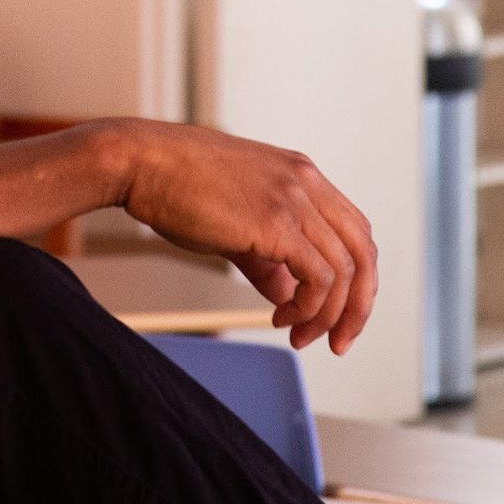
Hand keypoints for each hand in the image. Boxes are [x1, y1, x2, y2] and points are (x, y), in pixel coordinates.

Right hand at [109, 119, 378, 354]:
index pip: (354, 232)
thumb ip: (266, 258)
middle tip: (336, 341)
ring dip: (328, 315)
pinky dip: (310, 307)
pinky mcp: (276, 223)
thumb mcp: (234, 222)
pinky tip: (282, 318)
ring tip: (298, 334)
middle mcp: (307, 183)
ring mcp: (294, 200)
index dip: (353, 278)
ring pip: (345, 271)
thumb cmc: (174, 186)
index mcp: (302, 175)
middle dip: (357, 306)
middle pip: (363, 253)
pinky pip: (319, 278)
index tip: (333, 313)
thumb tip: (287, 295)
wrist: (140, 162)